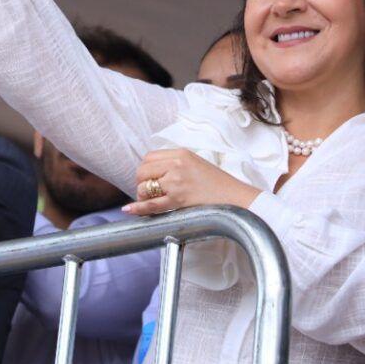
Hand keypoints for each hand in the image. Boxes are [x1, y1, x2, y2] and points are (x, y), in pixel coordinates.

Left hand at [122, 149, 258, 215]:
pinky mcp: (177, 200)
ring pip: (144, 188)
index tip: (148, 179)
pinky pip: (151, 204)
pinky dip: (138, 208)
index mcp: (181, 154)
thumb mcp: (196, 163)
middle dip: (140, 183)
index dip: (145, 170)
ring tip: (149, 202)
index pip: (149, 157)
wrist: (234, 198)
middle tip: (147, 192)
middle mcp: (177, 165)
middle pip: (143, 171)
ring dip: (142, 196)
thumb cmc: (217, 183)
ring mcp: (176, 182)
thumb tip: (153, 173)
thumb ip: (176, 164)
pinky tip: (130, 210)